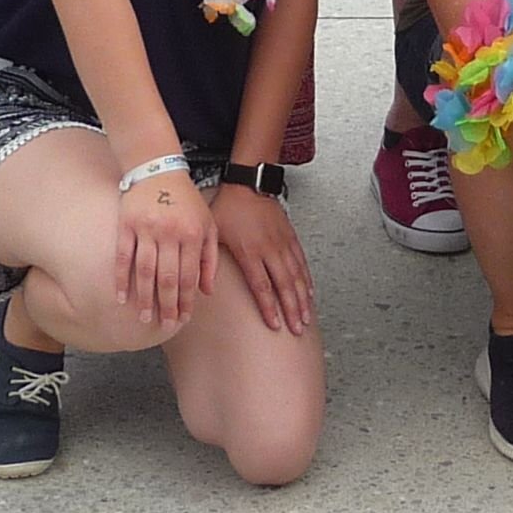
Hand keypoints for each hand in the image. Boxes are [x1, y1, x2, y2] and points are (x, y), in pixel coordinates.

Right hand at [114, 159, 216, 327]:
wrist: (158, 169)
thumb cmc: (186, 200)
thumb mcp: (208, 224)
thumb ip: (209, 258)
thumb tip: (206, 291)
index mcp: (192, 234)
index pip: (189, 275)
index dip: (186, 300)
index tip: (183, 318)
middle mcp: (169, 233)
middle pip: (168, 277)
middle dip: (167, 305)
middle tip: (165, 325)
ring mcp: (146, 229)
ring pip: (145, 271)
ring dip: (144, 297)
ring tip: (144, 317)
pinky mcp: (126, 225)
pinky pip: (123, 257)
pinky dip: (121, 278)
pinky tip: (121, 296)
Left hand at [212, 183, 313, 333]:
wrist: (250, 183)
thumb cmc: (229, 207)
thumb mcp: (213, 233)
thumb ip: (207, 261)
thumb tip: (201, 288)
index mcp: (250, 251)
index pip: (262, 286)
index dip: (270, 308)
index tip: (275, 325)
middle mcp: (269, 249)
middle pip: (285, 286)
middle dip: (292, 309)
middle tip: (297, 328)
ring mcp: (282, 243)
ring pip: (297, 276)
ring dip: (303, 299)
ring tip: (306, 317)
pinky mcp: (290, 237)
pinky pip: (301, 262)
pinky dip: (307, 279)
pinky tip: (310, 292)